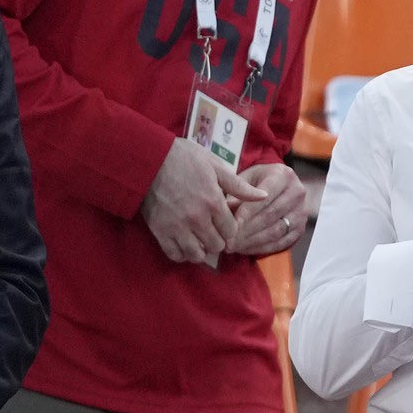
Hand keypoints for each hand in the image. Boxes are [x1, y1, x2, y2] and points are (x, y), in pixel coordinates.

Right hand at [141, 138, 268, 263]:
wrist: (148, 159)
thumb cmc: (184, 158)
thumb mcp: (216, 166)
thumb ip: (239, 186)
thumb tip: (264, 196)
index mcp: (213, 202)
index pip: (231, 231)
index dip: (230, 228)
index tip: (225, 223)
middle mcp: (197, 218)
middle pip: (217, 245)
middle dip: (218, 240)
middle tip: (213, 231)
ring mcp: (177, 227)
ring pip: (197, 254)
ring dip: (201, 249)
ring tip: (199, 239)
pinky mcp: (160, 231)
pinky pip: (175, 254)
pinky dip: (182, 253)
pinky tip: (185, 244)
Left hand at [225, 163, 306, 255]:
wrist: (276, 185)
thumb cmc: (257, 181)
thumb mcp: (245, 179)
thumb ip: (236, 192)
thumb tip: (226, 211)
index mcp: (283, 176)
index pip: (264, 198)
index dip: (247, 213)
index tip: (231, 226)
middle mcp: (297, 192)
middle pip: (270, 216)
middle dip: (247, 231)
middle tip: (228, 241)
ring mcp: (301, 211)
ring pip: (276, 231)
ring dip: (253, 242)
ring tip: (234, 247)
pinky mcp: (301, 228)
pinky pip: (282, 243)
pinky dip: (263, 248)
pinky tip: (246, 249)